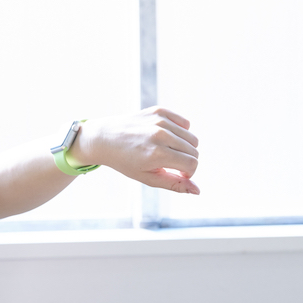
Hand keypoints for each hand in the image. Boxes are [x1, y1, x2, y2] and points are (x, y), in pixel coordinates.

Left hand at [73, 107, 199, 194]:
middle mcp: (160, 135)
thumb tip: (198, 191)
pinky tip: (165, 138)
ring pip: (191, 138)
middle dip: (186, 161)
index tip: (176, 173)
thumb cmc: (125, 162)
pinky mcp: (159, 111)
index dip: (188, 173)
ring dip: (183, 148)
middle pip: (194, 151)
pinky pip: (185, 123)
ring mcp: (160, 121)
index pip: (192, 164)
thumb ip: (174, 184)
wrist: (104, 139)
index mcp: (157, 154)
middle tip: (168, 164)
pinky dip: (180, 132)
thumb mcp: (148, 178)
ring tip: (166, 151)